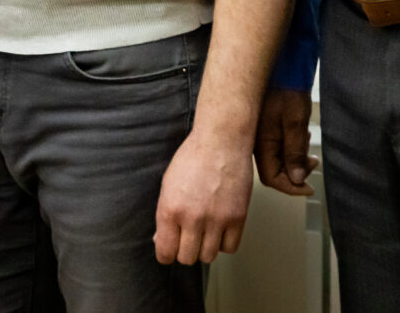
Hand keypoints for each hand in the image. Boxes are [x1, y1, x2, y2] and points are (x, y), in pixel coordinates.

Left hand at [155, 126, 254, 264]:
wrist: (221, 142)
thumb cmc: (193, 157)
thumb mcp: (168, 185)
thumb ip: (165, 214)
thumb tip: (162, 239)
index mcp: (170, 209)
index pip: (165, 251)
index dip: (165, 255)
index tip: (168, 252)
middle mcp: (192, 218)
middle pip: (187, 258)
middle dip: (185, 252)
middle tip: (187, 240)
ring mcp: (217, 219)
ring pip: (209, 257)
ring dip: (205, 248)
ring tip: (204, 233)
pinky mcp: (238, 218)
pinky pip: (231, 248)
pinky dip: (224, 243)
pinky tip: (220, 230)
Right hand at [253, 87, 316, 195]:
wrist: (280, 65)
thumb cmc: (286, 87)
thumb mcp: (295, 122)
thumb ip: (295, 152)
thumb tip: (296, 178)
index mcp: (260, 143)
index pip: (271, 178)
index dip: (291, 187)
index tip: (309, 187)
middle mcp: (255, 141)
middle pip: (273, 170)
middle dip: (295, 172)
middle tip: (313, 163)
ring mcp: (258, 134)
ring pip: (276, 158)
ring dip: (294, 159)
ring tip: (308, 146)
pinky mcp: (263, 127)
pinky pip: (275, 146)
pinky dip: (290, 147)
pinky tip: (300, 135)